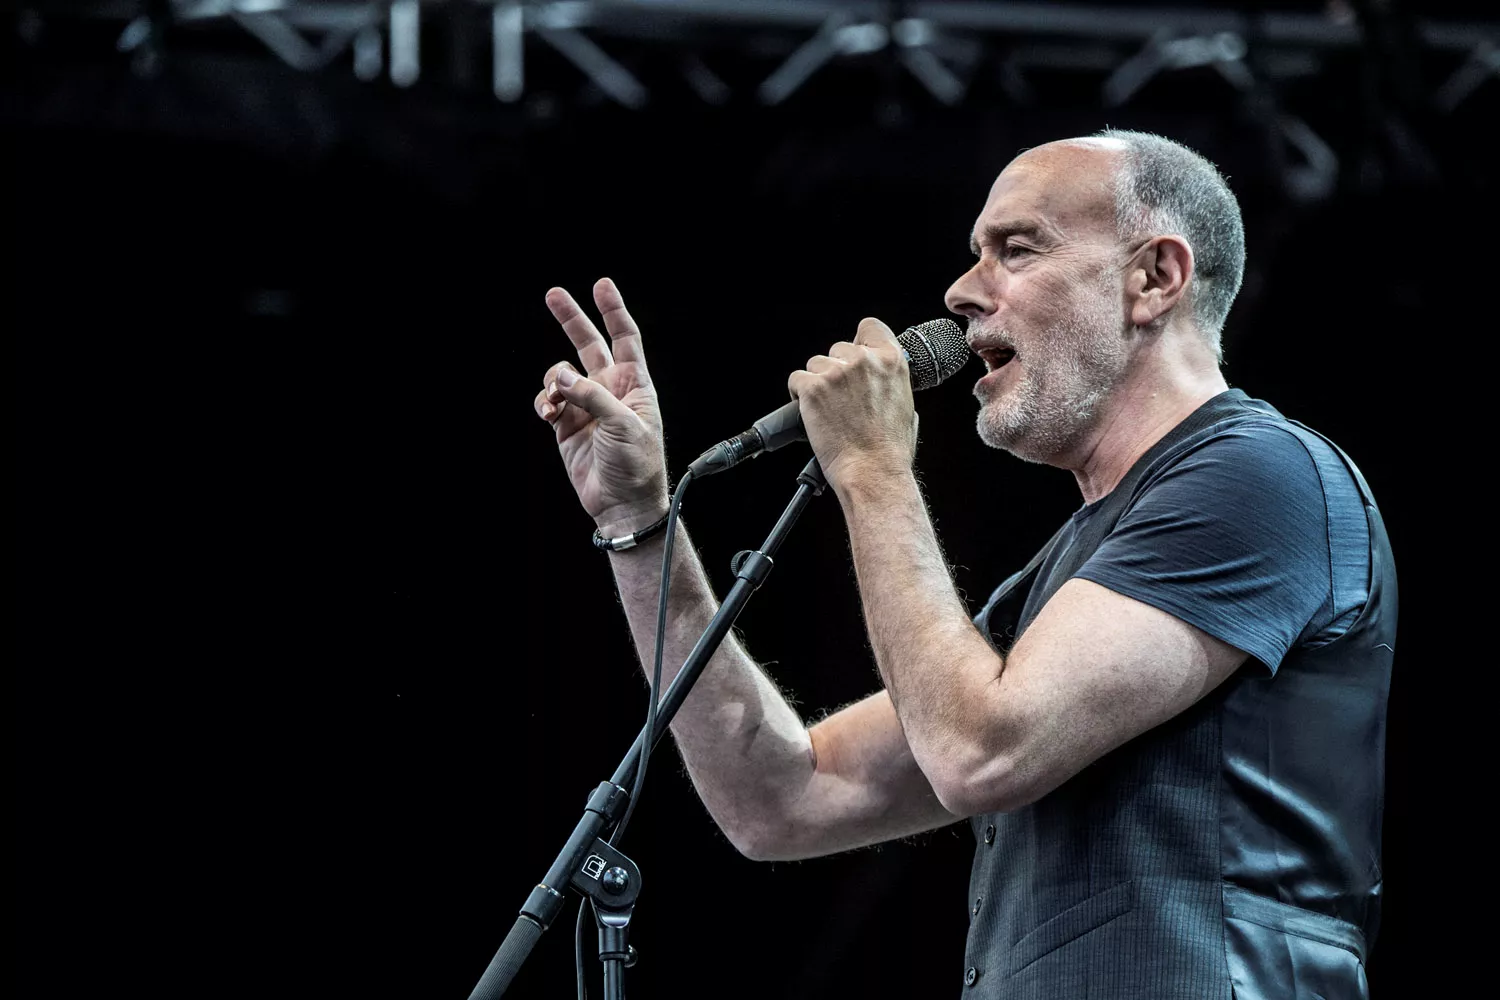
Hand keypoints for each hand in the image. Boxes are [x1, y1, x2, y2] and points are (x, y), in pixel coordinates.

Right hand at [534, 279, 667, 533]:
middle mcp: (609, 390)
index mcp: (634, 384)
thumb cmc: (636, 465)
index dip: (614, 310)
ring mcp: (586, 406)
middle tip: (553, 293)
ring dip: (554, 381)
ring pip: (561, 375)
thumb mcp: (624, 425)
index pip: (625, 338)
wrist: (622, 504)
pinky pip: (548, 401)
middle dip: (571, 319)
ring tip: (555, 401)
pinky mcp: (566, 425)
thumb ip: (592, 397)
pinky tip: (548, 413)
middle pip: (588, 344)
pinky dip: (544, 402)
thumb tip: (560, 378)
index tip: (601, 285)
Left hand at [788, 317, 917, 494]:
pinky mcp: (813, 387)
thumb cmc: (890, 450)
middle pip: (837, 349)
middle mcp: (864, 361)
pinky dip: (799, 395)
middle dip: (835, 371)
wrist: (872, 472)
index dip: (859, 341)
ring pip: (815, 364)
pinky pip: (796, 380)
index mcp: (892, 361)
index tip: (853, 355)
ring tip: (827, 411)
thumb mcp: (907, 407)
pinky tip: (810, 412)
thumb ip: (891, 384)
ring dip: (816, 383)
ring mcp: (836, 372)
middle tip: (839, 400)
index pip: (869, 327)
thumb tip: (882, 382)